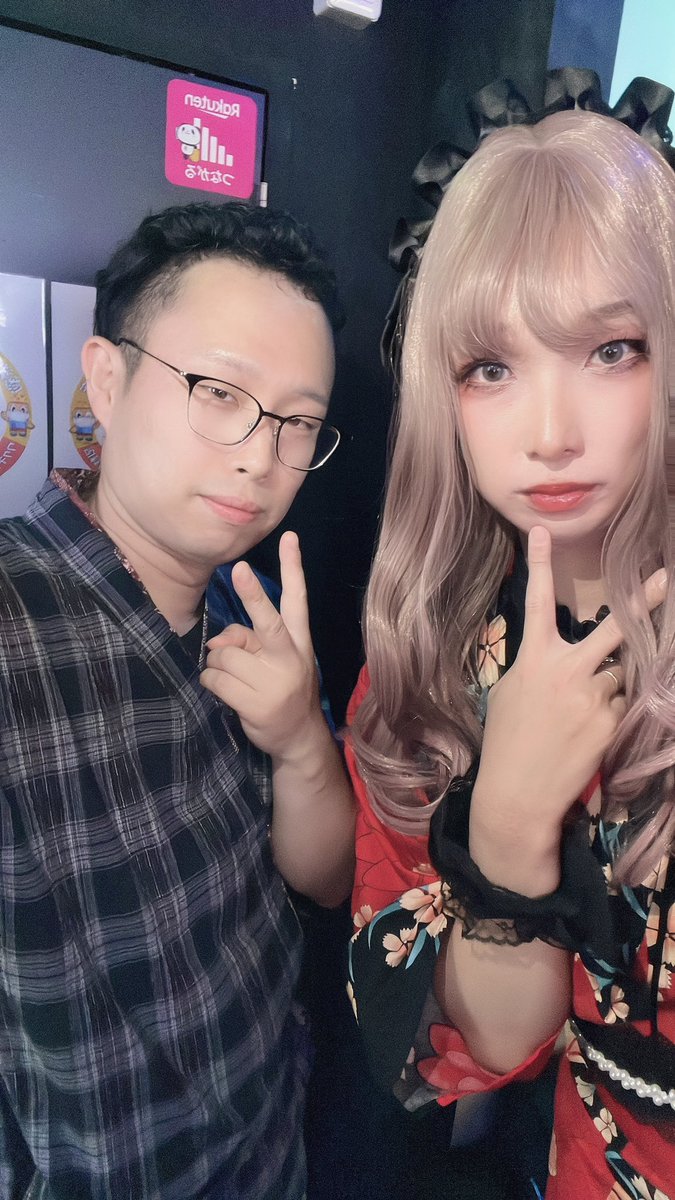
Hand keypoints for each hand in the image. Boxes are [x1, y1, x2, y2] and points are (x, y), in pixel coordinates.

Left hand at [200, 531, 322, 759]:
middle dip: (252, 594)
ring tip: (233, 679)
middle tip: (240, 570)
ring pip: (226, 655)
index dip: (293, 567)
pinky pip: (216, 679)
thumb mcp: (276, 661)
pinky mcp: (256, 702)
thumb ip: (250, 640)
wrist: (299, 738)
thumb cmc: (282, 688)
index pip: (297, 598)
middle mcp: (290, 656)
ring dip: (218, 666)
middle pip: (267, 621)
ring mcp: (275, 681)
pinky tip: (226, 693)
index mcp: (299, 640)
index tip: (289, 537)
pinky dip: (212, 683)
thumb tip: (216, 643)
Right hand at [475, 526, 666, 845]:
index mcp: (533, 658)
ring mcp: (593, 697)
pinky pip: (621, 705)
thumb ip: (535, 666)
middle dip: (645, 602)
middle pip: (614, 630)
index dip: (539, 564)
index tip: (541, 532)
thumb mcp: (508, 693)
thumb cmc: (506, 741)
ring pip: (617, 675)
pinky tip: (587, 735)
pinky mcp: (611, 723)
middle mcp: (566, 670)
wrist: (517, 794)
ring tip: (579, 717)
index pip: (536, 602)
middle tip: (666, 578)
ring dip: (608, 687)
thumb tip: (560, 659)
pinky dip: (611, 714)